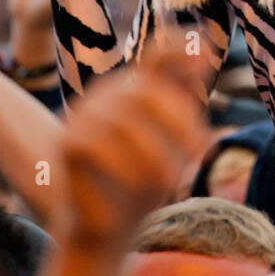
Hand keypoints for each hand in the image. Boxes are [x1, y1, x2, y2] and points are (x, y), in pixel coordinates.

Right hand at [55, 35, 213, 248]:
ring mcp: (83, 116)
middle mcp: (108, 94)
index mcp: (137, 88)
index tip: (207, 50)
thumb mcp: (173, 142)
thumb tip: (204, 49)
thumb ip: (186, 101)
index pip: (158, 57)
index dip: (179, 48)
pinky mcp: (67, 144)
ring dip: (154, 153)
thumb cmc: (144, 178)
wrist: (108, 227)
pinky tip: (137, 193)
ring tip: (170, 181)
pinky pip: (94, 149)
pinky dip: (122, 172)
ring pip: (121, 122)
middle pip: (145, 91)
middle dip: (178, 121)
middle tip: (198, 151)